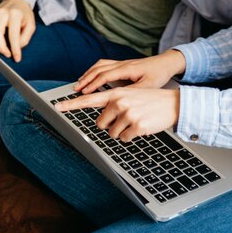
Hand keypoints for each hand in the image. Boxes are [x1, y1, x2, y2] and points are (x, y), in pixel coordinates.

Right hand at [0, 0, 35, 62]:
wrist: (16, 1)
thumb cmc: (24, 15)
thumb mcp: (31, 25)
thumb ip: (25, 37)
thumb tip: (15, 47)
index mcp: (15, 14)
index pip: (13, 35)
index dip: (15, 49)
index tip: (16, 59)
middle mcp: (1, 13)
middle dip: (1, 48)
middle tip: (7, 54)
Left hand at [56, 87, 179, 141]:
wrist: (173, 104)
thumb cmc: (150, 101)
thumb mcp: (130, 95)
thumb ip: (113, 102)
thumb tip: (99, 119)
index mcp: (116, 94)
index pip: (89, 99)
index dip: (72, 104)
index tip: (58, 107)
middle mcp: (119, 102)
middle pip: (101, 124)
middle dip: (110, 126)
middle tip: (125, 119)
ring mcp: (128, 114)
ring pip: (112, 133)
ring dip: (122, 132)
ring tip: (135, 121)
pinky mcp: (136, 125)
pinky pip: (125, 138)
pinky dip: (131, 136)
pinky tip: (141, 127)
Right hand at [74, 50, 185, 93]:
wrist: (166, 62)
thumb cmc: (159, 74)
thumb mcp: (148, 86)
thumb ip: (133, 93)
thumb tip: (120, 102)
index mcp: (127, 69)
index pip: (104, 76)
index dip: (92, 84)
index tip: (83, 93)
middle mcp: (122, 64)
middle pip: (98, 69)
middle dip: (85, 79)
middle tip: (75, 90)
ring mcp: (121, 63)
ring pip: (99, 66)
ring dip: (88, 74)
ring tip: (79, 84)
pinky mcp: (122, 64)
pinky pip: (104, 65)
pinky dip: (94, 71)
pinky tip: (91, 77)